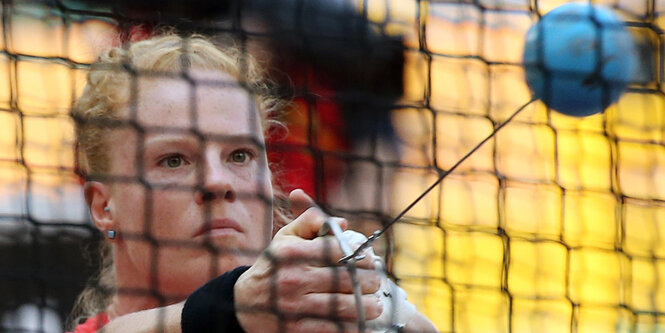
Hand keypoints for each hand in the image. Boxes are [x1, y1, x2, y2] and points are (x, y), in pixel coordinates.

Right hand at [234, 189, 382, 332]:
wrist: (246, 302)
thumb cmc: (274, 265)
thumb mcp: (285, 238)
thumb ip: (310, 221)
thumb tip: (342, 222)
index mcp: (291, 253)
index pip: (337, 250)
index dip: (359, 255)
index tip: (370, 260)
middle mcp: (292, 278)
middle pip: (345, 279)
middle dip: (369, 281)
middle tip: (376, 282)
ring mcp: (294, 306)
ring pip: (343, 306)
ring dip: (367, 306)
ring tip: (375, 304)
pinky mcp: (296, 329)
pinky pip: (333, 329)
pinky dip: (352, 326)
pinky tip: (362, 323)